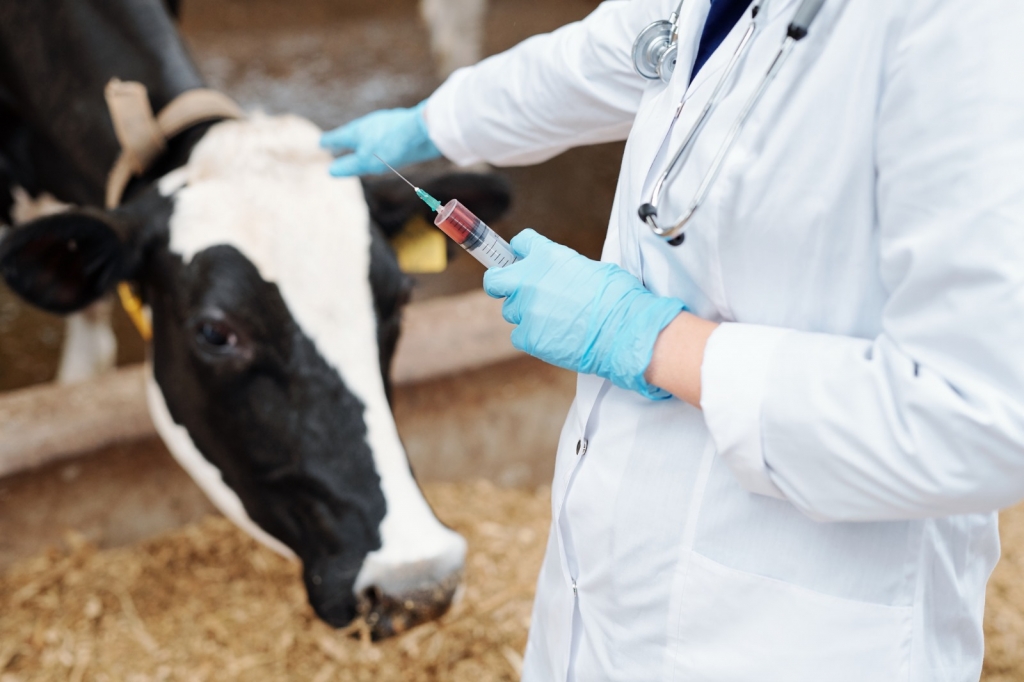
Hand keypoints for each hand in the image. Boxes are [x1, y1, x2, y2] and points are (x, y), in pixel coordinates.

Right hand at [320, 101, 441, 176]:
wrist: (424, 130)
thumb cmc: (392, 146)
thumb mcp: (367, 162)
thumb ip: (349, 166)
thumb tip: (331, 171)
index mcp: (357, 131)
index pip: (338, 137)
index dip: (329, 141)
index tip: (320, 143)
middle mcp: (369, 125)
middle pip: (352, 133)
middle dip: (344, 140)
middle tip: (334, 144)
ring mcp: (385, 125)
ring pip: (368, 133)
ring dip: (361, 140)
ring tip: (358, 146)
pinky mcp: (400, 129)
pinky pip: (383, 136)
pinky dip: (376, 141)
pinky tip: (384, 145)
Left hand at [484, 229, 685, 399]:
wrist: (624, 332)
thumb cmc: (618, 299)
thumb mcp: (594, 268)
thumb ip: (566, 269)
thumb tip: (563, 275)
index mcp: (548, 256)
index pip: (520, 243)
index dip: (522, 252)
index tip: (523, 259)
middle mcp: (530, 280)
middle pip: (495, 280)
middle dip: (500, 284)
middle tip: (511, 290)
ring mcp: (527, 310)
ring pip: (512, 311)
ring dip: (527, 314)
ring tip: (555, 320)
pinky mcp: (528, 336)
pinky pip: (520, 336)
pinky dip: (534, 338)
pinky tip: (555, 337)